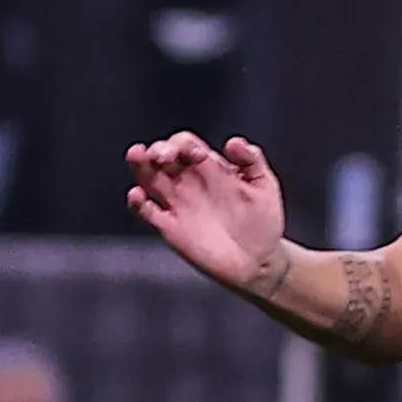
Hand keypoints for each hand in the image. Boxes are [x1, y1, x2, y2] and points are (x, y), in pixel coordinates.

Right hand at [126, 132, 290, 295]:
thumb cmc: (263, 220)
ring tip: (136, 154)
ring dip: (139, 165)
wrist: (259, 260)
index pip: (185, 144)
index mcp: (209, 166)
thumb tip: (233, 142)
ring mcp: (177, 204)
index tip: (198, 156)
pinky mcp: (171, 228)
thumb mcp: (265, 185)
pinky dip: (137, 203)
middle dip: (159, 150)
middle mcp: (188, 181)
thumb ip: (252, 160)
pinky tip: (137, 195)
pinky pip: (147, 212)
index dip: (186, 144)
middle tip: (163, 156)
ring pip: (149, 178)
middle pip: (161, 156)